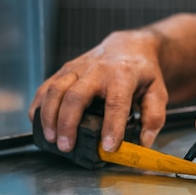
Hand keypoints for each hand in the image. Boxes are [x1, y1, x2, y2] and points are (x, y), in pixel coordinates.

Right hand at [28, 30, 168, 152]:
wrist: (128, 47)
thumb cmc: (142, 73)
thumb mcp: (157, 92)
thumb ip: (153, 118)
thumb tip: (144, 143)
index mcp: (123, 76)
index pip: (116, 103)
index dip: (111, 127)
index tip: (108, 147)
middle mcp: (97, 70)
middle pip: (76, 95)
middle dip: (68, 123)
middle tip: (67, 147)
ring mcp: (77, 68)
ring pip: (56, 89)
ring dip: (49, 116)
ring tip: (51, 139)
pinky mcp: (64, 70)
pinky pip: (46, 87)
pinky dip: (39, 105)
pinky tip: (38, 123)